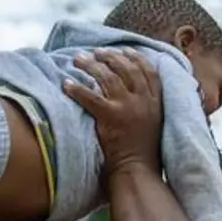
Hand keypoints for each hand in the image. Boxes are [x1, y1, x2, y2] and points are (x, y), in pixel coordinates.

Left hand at [63, 48, 163, 177]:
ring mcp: (127, 107)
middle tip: (97, 52)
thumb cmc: (143, 153)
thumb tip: (132, 92)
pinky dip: (77, 89)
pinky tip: (66, 84)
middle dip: (111, 57)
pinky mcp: (111, 116)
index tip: (125, 50)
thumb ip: (147, 106)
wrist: (138, 170)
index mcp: (156, 102)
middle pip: (127, 69)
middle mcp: (143, 100)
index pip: (148, 71)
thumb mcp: (154, 124)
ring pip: (108, 77)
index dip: (136, 58)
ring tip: (79, 59)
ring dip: (91, 65)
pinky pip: (90, 96)